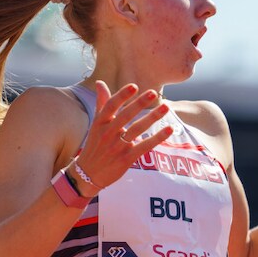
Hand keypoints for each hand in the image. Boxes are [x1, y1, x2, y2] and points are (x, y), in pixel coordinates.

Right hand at [71, 80, 173, 194]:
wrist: (88, 173)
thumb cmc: (95, 145)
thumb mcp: (96, 124)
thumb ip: (101, 103)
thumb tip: (100, 83)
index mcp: (100, 123)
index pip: (111, 106)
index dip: (122, 96)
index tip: (134, 86)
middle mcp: (108, 133)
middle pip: (126, 116)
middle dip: (140, 103)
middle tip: (153, 93)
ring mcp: (118, 146)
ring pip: (137, 129)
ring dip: (153, 117)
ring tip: (166, 107)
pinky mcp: (127, 158)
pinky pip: (145, 146)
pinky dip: (158, 137)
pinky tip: (169, 129)